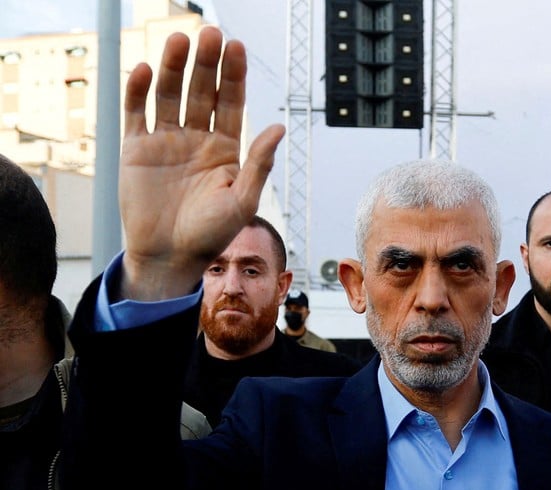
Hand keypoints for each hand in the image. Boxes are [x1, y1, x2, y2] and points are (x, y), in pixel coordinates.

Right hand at [118, 27, 284, 300]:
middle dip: (206, 64)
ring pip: (170, 94)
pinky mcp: (136, 148)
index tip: (236, 47)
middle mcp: (197, 139)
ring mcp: (166, 141)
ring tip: (180, 39)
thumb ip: (259, 163)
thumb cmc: (211, 235)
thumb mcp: (242, 200)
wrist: (168, 258)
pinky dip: (139, 91)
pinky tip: (147, 69)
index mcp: (226, 148)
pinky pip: (137, 112)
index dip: (233, 75)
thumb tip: (279, 126)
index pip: (231, 102)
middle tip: (210, 34)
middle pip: (202, 91)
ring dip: (175, 67)